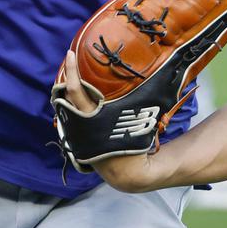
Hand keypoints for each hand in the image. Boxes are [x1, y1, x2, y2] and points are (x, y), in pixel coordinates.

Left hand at [62, 49, 158, 191]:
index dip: (71, 71)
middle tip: (70, 58)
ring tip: (73, 71)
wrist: (127, 174)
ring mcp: (75, 134)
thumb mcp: (139, 120)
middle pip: (65, 95)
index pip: (75, 91)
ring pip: (64, 105)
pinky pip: (69, 114)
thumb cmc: (136, 145)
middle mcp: (79, 126)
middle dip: (66, 76)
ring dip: (66, 89)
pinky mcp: (75, 138)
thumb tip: (162, 75)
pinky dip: (71, 103)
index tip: (69, 53)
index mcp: (92, 120)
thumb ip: (141, 100)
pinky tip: (77, 93)